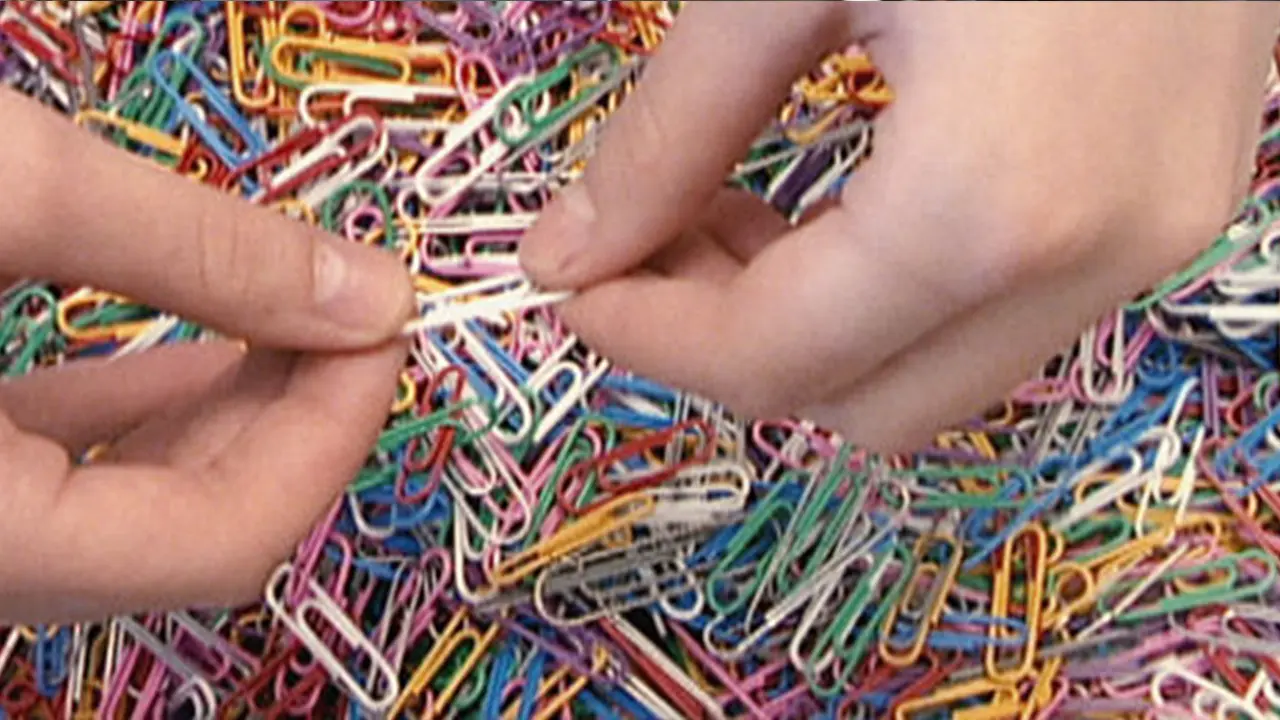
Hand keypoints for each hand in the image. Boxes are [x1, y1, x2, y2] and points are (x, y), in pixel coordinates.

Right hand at [0, 88, 412, 622]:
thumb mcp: (7, 190)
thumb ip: (198, 250)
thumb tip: (371, 291)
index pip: (225, 535)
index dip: (336, 433)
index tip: (393, 325)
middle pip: (187, 529)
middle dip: (294, 417)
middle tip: (356, 314)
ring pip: (126, 507)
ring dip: (226, 413)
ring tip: (294, 318)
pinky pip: (61, 474)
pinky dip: (137, 415)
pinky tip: (190, 347)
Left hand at [520, 2, 1279, 451]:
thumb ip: (669, 133)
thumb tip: (565, 254)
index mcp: (987, 207)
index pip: (774, 359)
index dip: (646, 338)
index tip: (570, 283)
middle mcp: (1091, 261)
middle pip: (861, 405)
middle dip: (732, 345)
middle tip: (660, 238)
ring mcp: (1151, 240)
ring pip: (938, 376)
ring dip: (816, 327)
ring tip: (743, 210)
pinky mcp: (1172, 202)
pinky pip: (1002, 313)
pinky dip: (897, 292)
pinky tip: (846, 200)